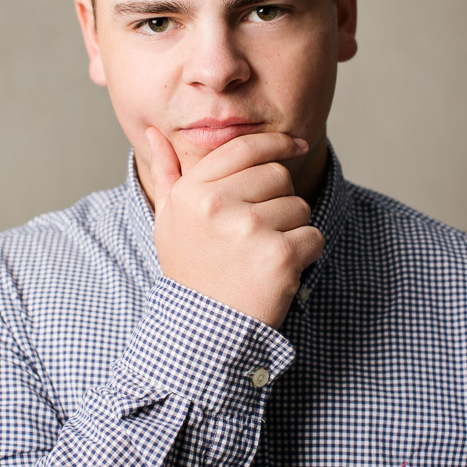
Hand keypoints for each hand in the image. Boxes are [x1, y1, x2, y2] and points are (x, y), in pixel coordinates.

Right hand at [146, 128, 324, 328]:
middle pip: (277, 175)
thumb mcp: (168, 222)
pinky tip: (278, 272)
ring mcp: (248, 228)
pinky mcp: (278, 254)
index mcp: (192, 191)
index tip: (297, 145)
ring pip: (299, 206)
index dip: (276, 142)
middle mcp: (216, 204)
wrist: (203, 333)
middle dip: (278, 201)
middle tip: (256, 235)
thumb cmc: (190, 273)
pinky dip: (305, 254)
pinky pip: (313, 236)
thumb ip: (166, 175)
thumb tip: (153, 133)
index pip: (244, 148)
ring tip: (261, 257)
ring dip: (291, 230)